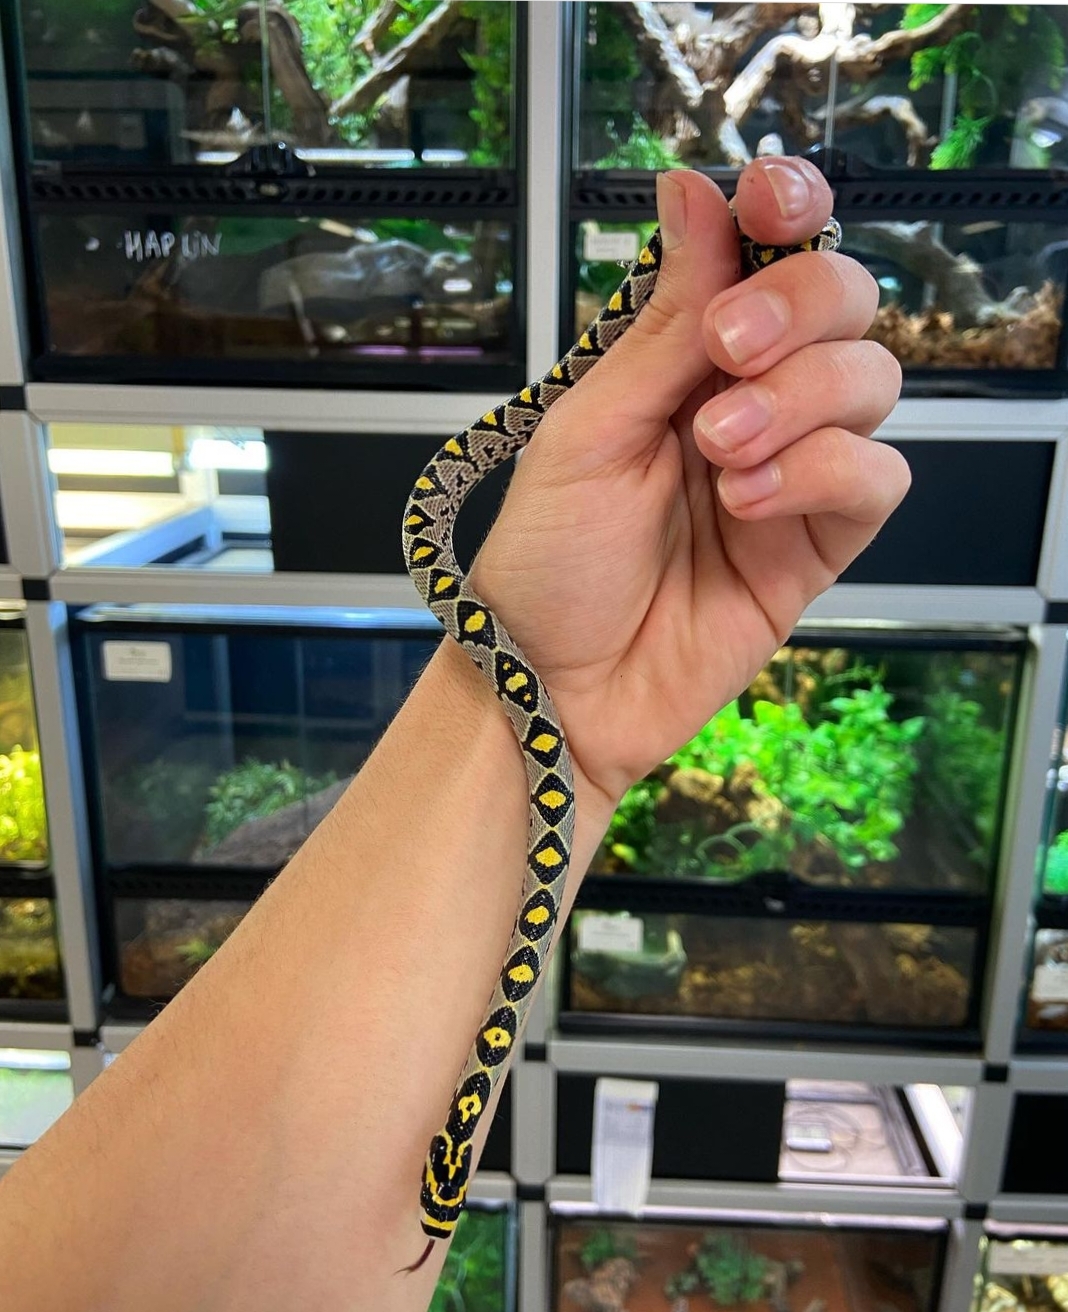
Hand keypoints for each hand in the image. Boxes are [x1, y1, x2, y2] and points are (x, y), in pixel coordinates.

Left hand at [470, 159, 907, 811]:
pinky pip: (875, 478)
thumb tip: (693, 192)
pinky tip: (746, 504)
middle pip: (842, 303)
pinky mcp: (819, 543)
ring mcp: (791, 471)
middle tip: (728, 350)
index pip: (765, 255)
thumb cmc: (548, 562)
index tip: (771, 200)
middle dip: (798, 305)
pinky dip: (821, 473)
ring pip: (873, 381)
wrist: (556, 687)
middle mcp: (747, 399)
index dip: (786, 210)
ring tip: (718, 451)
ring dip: (801, 397)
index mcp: (681, 358)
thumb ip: (662, 323)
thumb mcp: (588, 429)